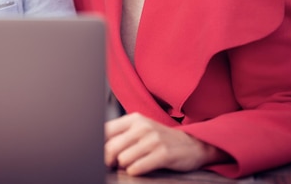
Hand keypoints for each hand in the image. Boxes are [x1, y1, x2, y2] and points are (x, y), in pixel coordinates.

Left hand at [105, 113, 228, 175]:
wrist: (192, 144)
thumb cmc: (160, 139)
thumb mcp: (140, 129)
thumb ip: (120, 134)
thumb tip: (98, 147)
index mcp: (133, 119)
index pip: (105, 131)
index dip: (98, 146)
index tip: (99, 155)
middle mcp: (142, 127)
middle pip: (111, 148)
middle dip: (108, 160)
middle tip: (112, 165)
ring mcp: (153, 140)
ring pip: (123, 159)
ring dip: (123, 166)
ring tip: (131, 164)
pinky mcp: (163, 154)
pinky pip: (137, 168)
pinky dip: (134, 171)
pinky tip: (139, 169)